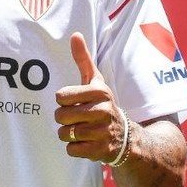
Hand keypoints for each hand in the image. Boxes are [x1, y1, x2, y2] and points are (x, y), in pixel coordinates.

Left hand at [55, 32, 124, 162]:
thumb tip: (75, 34)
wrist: (127, 137)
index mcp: (99, 92)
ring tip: (81, 129)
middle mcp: (103, 111)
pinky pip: (71, 150)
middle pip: (60, 116)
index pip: (61, 96)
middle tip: (76, 117)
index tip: (74, 101)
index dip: (63, 100)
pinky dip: (74, 148)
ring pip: (64, 134)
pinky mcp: (101, 151)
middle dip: (63, 118)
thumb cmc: (103, 104)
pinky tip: (86, 142)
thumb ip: (83, 60)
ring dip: (68, 134)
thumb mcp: (95, 82)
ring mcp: (102, 132)